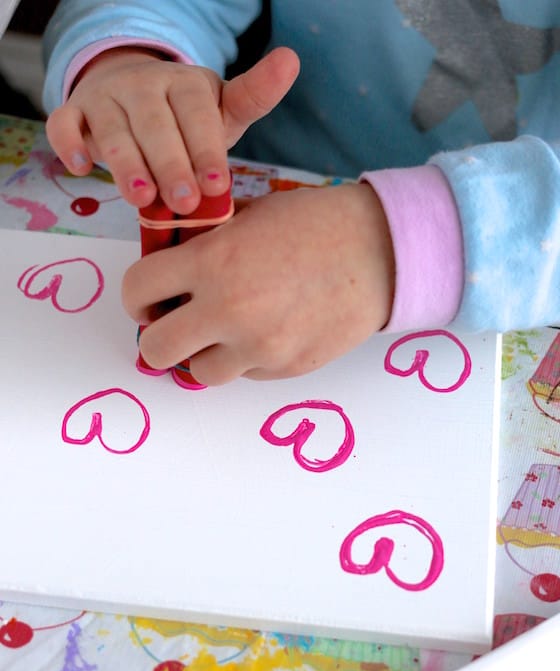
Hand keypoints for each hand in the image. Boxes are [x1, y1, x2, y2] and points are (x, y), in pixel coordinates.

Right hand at [45, 46, 299, 213]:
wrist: (134, 96)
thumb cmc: (186, 118)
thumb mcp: (222, 109)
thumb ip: (253, 96)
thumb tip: (290, 59)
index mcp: (185, 84)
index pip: (196, 114)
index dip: (206, 149)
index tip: (218, 186)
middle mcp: (144, 86)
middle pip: (156, 125)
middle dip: (171, 165)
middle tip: (186, 202)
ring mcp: (107, 98)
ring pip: (113, 130)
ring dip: (126, 164)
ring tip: (142, 199)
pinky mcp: (76, 111)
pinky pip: (65, 124)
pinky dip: (68, 143)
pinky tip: (82, 168)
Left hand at [122, 183, 394, 383]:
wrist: (380, 252)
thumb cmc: (315, 224)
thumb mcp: (249, 217)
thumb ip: (203, 244)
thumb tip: (170, 269)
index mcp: (211, 262)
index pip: (137, 290)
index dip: (136, 297)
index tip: (147, 300)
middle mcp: (228, 310)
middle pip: (156, 349)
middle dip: (158, 337)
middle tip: (174, 324)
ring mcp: (259, 346)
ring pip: (199, 373)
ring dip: (203, 354)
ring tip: (225, 332)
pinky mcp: (285, 369)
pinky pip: (244, 374)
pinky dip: (245, 359)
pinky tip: (267, 331)